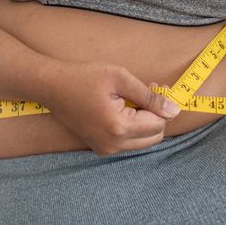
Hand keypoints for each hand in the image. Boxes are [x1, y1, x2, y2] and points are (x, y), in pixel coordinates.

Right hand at [38, 60, 180, 155]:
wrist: (51, 86)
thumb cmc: (83, 77)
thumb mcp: (119, 78)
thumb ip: (149, 96)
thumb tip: (174, 110)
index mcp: (119, 127)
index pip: (158, 124)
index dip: (161, 104)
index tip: (155, 85)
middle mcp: (113, 145)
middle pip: (154, 137)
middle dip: (156, 114)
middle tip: (148, 90)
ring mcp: (105, 149)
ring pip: (142, 141)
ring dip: (145, 121)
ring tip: (133, 97)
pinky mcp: (100, 147)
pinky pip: (127, 141)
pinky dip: (132, 127)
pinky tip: (122, 107)